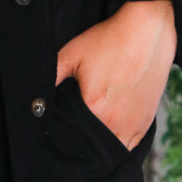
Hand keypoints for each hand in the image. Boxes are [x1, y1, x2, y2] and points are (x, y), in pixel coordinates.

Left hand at [55, 0, 176, 150]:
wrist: (147, 30)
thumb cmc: (108, 40)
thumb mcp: (72, 54)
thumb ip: (52, 76)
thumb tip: (34, 99)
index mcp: (94, 108)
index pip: (72, 138)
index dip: (64, 138)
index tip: (59, 134)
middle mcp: (116, 122)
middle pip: (93, 148)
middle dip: (82, 147)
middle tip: (73, 137)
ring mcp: (133, 124)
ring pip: (113, 151)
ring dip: (102, 148)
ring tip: (91, 139)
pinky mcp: (146, 122)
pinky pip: (130, 146)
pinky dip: (119, 144)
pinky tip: (110, 135)